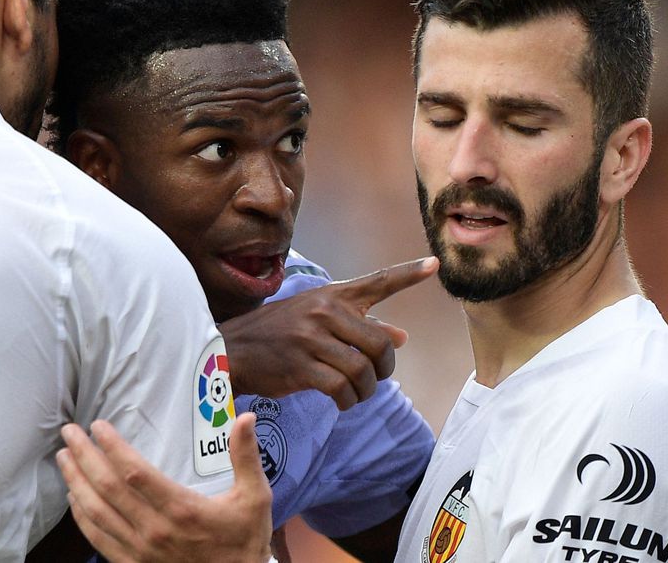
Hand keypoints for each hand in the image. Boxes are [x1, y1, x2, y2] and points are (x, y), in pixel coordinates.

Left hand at [57, 413, 272, 562]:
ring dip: (75, 483)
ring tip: (63, 458)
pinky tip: (74, 498)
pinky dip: (81, 516)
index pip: (134, 472)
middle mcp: (154, 530)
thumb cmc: (244, 540)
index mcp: (181, 508)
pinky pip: (98, 539)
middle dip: (83, 457)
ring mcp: (140, 551)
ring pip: (96, 513)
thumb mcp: (255, 497)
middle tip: (69, 433)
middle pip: (107, 488)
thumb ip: (246, 456)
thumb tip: (247, 417)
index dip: (111, 446)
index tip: (98, 425)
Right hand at [218, 256, 437, 409]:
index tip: (434, 265)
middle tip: (374, 378)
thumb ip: (359, 325)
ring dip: (365, 390)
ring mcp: (312, 338)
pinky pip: (341, 389)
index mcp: (331, 295)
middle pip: (380, 344)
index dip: (407, 274)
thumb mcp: (316, 319)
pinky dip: (347, 401)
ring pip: (362, 370)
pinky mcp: (301, 366)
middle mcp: (324, 311)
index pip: (376, 282)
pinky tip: (340, 401)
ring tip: (355, 393)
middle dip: (384, 368)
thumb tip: (401, 336)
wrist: (232, 350)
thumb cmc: (279, 334)